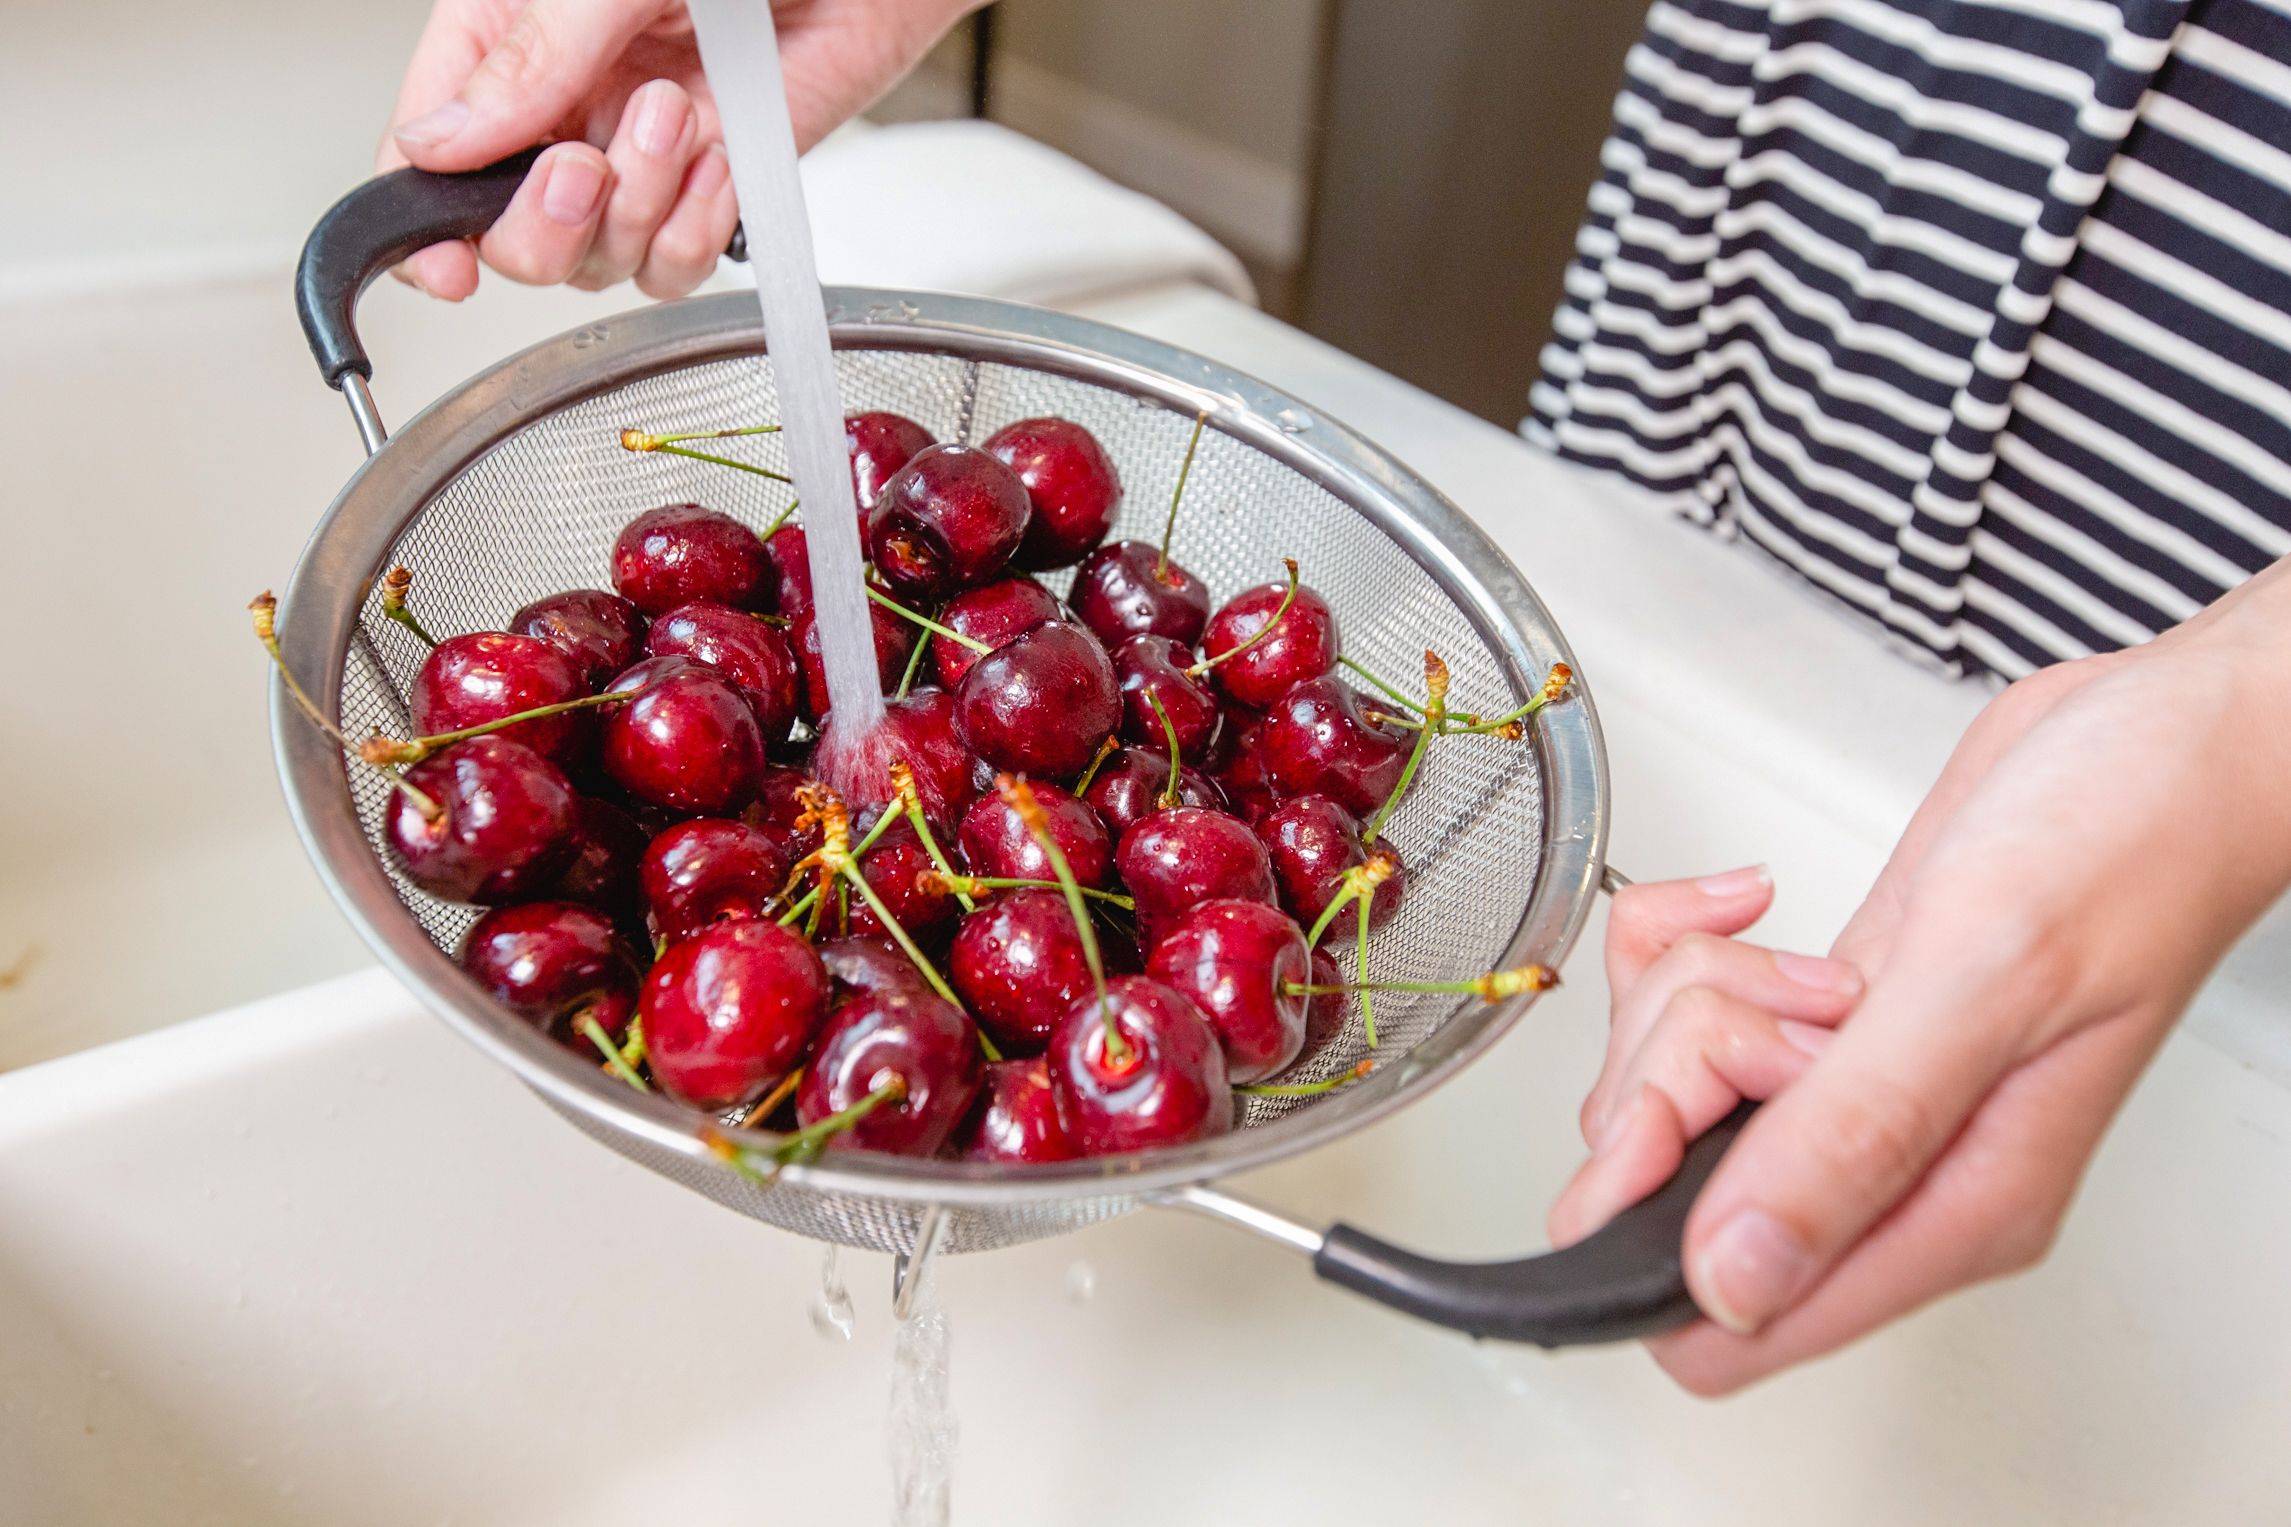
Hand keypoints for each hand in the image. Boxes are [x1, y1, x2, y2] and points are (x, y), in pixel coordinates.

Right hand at [382, 0, 976, 299]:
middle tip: (589, 168)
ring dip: (639, 207)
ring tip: (678, 115)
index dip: (423, 226)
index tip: (447, 265)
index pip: (426, 156)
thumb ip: (528, 59)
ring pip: (597, 261)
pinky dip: (696, 229)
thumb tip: (436, 142)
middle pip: (510, 237)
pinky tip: (718, 161)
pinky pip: (675, 265)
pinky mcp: (710, 191)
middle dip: (547, 224)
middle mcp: (564, 112)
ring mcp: (636, 160)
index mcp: (506, 45)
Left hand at [1551, 561, 2290, 1392]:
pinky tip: (1754, 912)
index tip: (1667, 1119)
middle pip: (1670, 1184)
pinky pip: (1682, 1008)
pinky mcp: (1826, 1019)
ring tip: (1813, 961)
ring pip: (1666, 1085)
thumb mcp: (1987, 982)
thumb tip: (1735, 1279)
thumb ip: (1854, 1135)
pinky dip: (1687, 944)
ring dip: (1695, 996)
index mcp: (1948, 1208)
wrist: (2166, 749)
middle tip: (1791, 1008)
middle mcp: (1892, 1169)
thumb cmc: (2134, 847)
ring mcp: (1856, 1091)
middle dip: (1684, 1073)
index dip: (1655, 1228)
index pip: (1733, 1322)